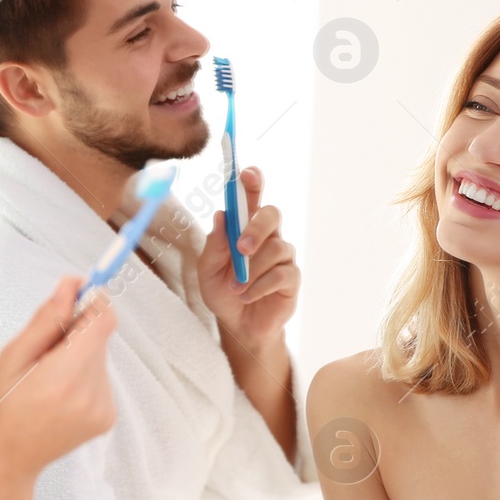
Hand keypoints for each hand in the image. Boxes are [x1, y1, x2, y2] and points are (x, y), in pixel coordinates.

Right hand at [0, 276, 117, 489]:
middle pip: (99, 337)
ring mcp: (103, 409)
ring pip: (99, 356)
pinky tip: (56, 394)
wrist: (3, 463)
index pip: (104, 320)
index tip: (73, 296)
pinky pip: (100, 378)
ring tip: (44, 378)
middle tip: (41, 351)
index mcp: (65, 378)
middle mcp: (91, 395)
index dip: (92, 301)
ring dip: (77, 355)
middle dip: (74, 332)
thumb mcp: (11, 357)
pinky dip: (81, 376)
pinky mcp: (107, 418)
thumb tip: (72, 285)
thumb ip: (47, 319)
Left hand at [197, 166, 298, 350]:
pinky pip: (280, 275)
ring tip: (235, 288)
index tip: (246, 173)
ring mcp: (282, 256)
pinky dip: (259, 286)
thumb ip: (214, 245)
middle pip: (272, 214)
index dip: (252, 181)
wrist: (238, 326)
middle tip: (241, 249)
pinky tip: (247, 296)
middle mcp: (268, 235)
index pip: (252, 196)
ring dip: (251, 271)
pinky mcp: (291, 278)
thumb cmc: (222, 292)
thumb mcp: (208, 270)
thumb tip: (221, 215)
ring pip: (275, 248)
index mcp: (245, 227)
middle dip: (257, 228)